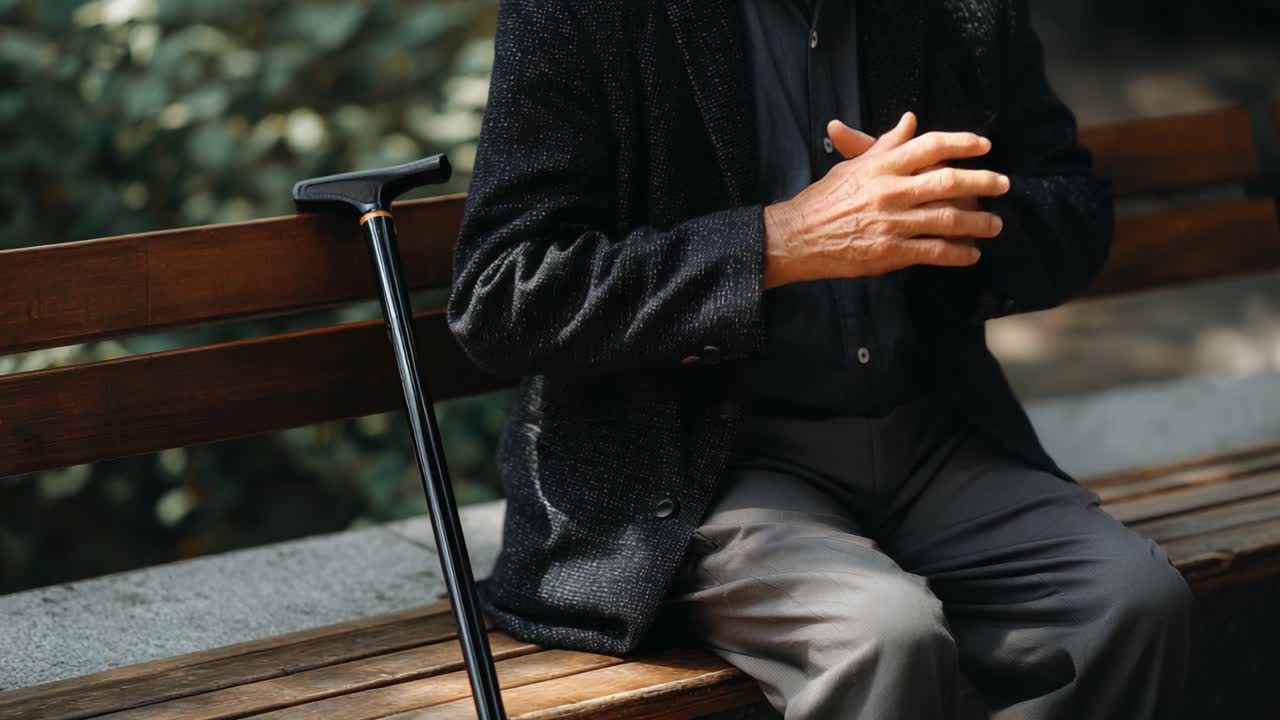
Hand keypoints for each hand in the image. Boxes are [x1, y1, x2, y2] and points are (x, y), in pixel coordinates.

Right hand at [762, 111, 1008, 289]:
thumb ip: (885, 145)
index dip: (961, 143)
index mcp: (881, 166)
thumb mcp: (853, 167)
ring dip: (978, 223)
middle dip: (982, 182)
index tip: (984, 145)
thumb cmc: (823, 200)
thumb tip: (910, 121)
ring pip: (947, 219)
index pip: (929, 146)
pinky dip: (957, 253)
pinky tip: (971, 254)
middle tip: (1003, 185)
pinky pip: (934, 251)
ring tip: (994, 225)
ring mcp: (892, 223)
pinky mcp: (891, 252)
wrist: (797, 236)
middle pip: (948, 181)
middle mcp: (890, 191)